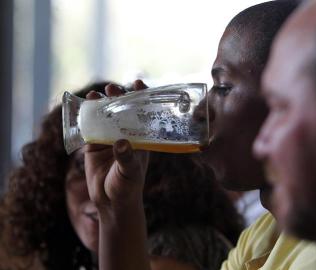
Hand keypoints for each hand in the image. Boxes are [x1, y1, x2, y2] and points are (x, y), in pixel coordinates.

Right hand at [84, 80, 148, 211]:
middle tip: (113, 90)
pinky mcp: (94, 145)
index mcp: (141, 138)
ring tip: (95, 95)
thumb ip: (126, 158)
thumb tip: (121, 143)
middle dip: (118, 97)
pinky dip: (86, 117)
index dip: (142, 97)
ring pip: (105, 116)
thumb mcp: (130, 173)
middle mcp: (126, 134)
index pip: (143, 113)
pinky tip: (82, 107)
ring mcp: (109, 138)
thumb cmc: (127, 188)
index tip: (138, 84)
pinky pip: (89, 127)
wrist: (110, 203)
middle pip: (123, 110)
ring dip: (100, 104)